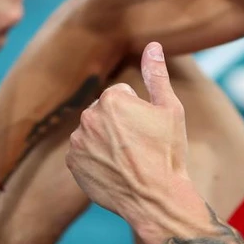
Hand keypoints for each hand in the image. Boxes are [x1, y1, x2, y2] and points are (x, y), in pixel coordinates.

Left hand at [66, 43, 189, 223]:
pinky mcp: (72, 163)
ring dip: (106, 140)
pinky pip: (83, 152)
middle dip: (119, 124)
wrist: (155, 199)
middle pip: (105, 112)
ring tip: (127, 160)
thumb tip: (153, 45)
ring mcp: (77, 141)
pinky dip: (94, 158)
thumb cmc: (167, 153)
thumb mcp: (170, 109)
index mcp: (111, 98)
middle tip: (139, 146)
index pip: (121, 95)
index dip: (138, 112)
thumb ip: (157, 74)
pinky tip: (113, 170)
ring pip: (93, 131)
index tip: (147, 131)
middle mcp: (88, 116)